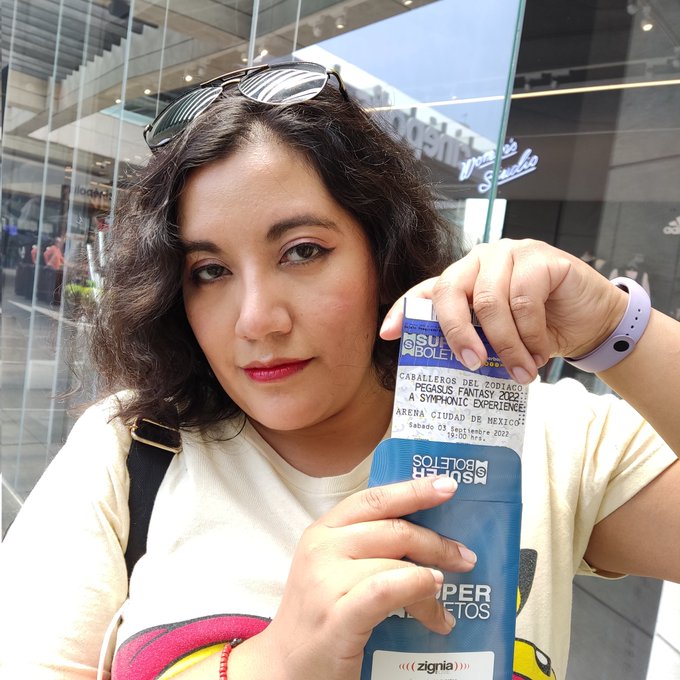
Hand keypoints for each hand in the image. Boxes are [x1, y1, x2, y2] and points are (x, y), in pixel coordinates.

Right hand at [230, 476, 475, 679]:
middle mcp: (322, 547)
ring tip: (445, 599)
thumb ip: (369, 544)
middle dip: (436, 542)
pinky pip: (386, 590)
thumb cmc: (320, 614)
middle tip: (464, 558)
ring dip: (431, 579)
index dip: (413, 490)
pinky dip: (417, 587)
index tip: (448, 486)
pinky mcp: (337, 616)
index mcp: (323, 529)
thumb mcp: (334, 566)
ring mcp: (326, 581)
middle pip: (393, 529)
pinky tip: (433, 596)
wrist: (285, 666)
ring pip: (396, 562)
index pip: (373, 499)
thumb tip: (425, 536)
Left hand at [381, 239, 627, 383]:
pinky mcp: (540, 257)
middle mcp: (480, 261)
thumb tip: (441, 369)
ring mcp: (510, 253)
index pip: (426, 291)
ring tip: (521, 372)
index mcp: (463, 279)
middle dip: (456, 333)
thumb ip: (473, 340)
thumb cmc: (538, 331)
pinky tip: (540, 351)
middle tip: (472, 365)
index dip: (404, 311)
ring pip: (490, 301)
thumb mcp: (498, 338)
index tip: (387, 335)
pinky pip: (524, 300)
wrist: (591, 322)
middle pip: (451, 291)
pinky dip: (531, 334)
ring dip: (505, 344)